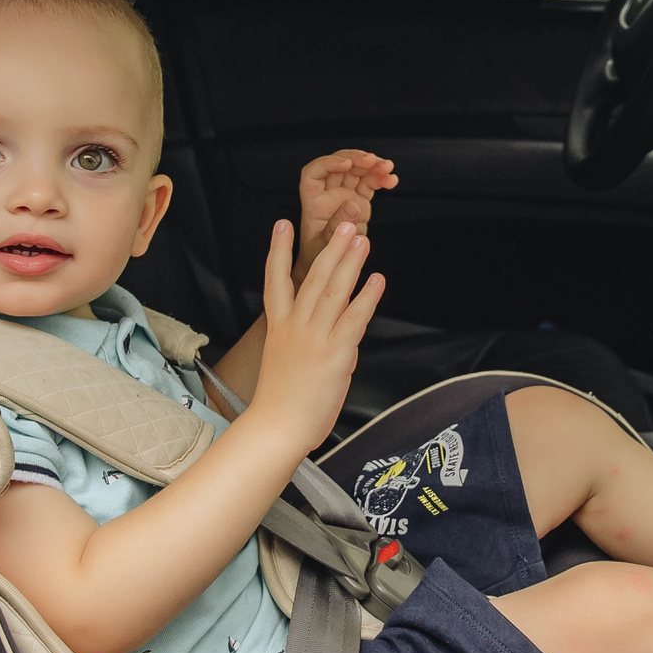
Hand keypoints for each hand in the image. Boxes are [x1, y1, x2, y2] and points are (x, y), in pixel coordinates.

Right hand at [248, 218, 384, 455]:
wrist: (276, 427)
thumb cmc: (281, 401)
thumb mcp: (285, 359)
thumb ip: (305, 337)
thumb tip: (332, 328)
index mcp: (279, 326)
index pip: (275, 280)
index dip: (278, 250)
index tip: (281, 224)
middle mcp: (295, 326)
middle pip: (313, 277)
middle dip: (330, 248)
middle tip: (344, 225)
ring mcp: (314, 338)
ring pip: (334, 291)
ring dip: (350, 262)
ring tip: (362, 239)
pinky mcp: (335, 353)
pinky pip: (354, 319)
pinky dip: (367, 297)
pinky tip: (377, 280)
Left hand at [295, 149, 396, 283]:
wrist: (328, 272)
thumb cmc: (318, 259)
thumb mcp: (324, 246)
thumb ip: (336, 226)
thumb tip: (352, 204)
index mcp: (312, 200)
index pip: (315, 172)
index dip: (329, 163)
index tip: (346, 164)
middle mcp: (327, 194)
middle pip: (339, 166)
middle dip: (356, 159)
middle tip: (372, 161)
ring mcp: (343, 197)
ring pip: (357, 172)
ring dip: (373, 166)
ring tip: (388, 168)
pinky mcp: (359, 202)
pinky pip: (369, 184)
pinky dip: (381, 179)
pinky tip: (391, 180)